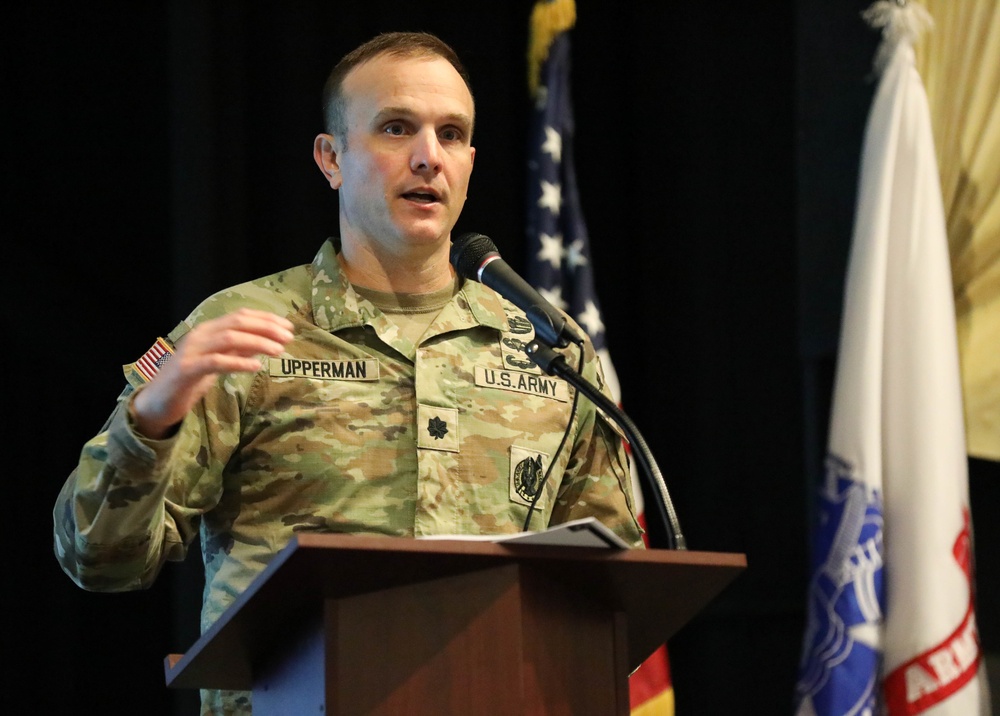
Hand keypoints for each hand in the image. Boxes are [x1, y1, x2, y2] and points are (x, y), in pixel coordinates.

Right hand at [131, 308, 293, 437]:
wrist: (157, 402)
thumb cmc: (191, 380)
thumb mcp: (220, 361)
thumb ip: (240, 349)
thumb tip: (267, 340)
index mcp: (208, 330)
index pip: (240, 315)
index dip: (266, 318)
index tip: (288, 326)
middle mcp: (200, 335)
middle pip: (237, 322)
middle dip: (266, 327)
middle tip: (288, 337)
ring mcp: (192, 351)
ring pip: (228, 338)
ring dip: (257, 342)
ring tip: (278, 350)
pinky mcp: (187, 370)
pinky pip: (215, 362)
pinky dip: (238, 362)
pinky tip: (256, 366)